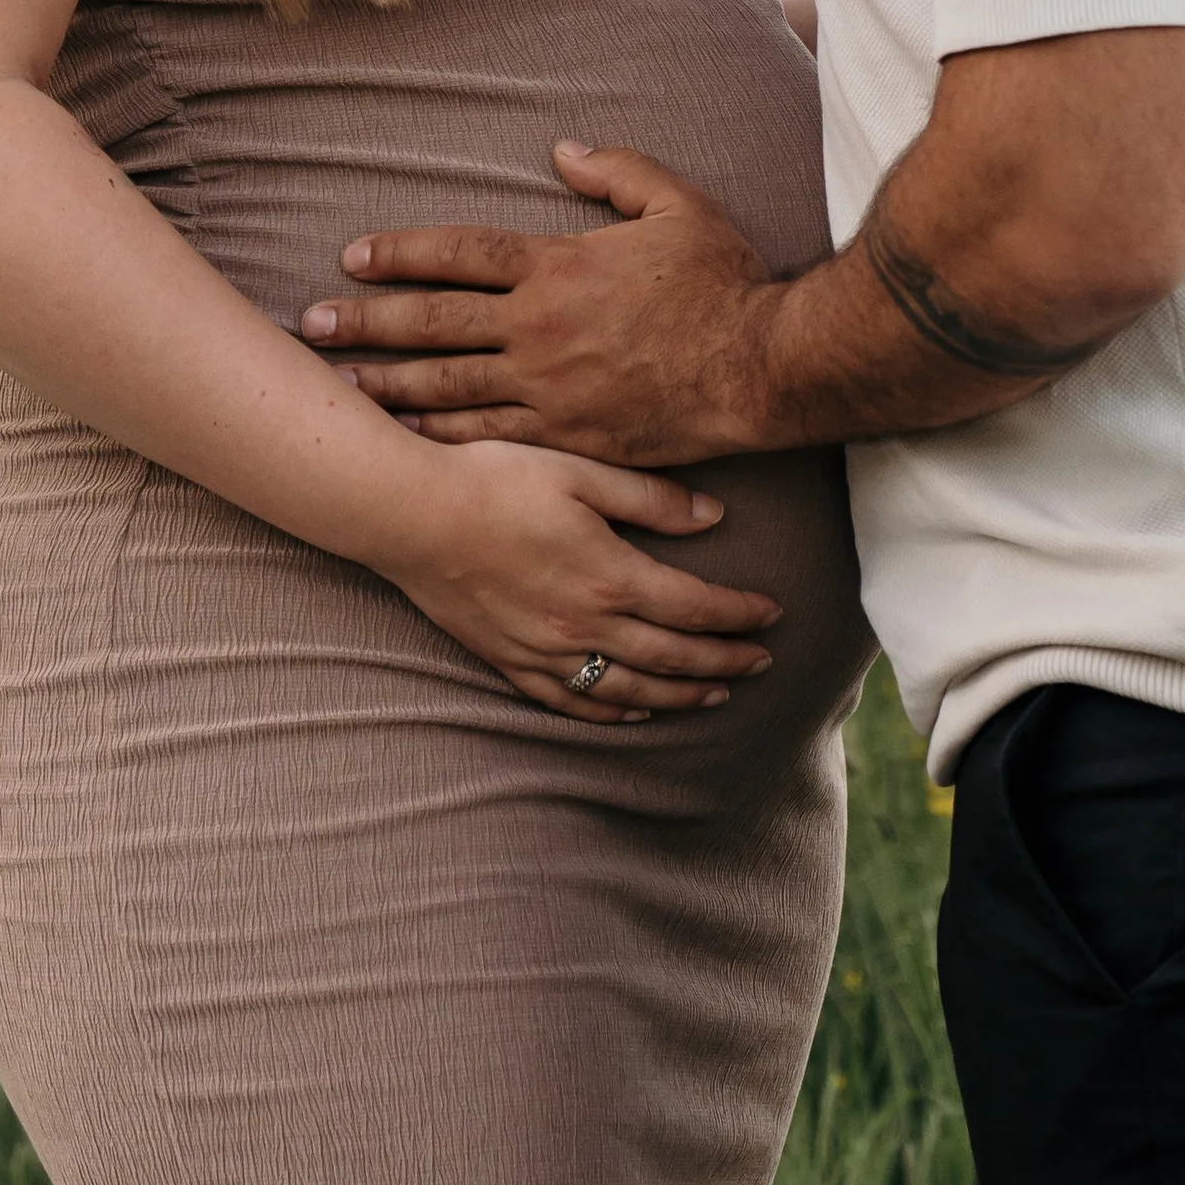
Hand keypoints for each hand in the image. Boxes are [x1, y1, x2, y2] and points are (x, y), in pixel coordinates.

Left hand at [298, 142, 784, 465]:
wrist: (760, 368)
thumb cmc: (723, 282)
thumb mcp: (677, 204)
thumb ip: (616, 171)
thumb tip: (561, 148)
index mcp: (559, 266)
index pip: (460, 253)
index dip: (402, 252)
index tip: (354, 256)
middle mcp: (540, 328)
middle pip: (435, 322)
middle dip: (367, 319)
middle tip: (312, 321)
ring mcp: (549, 388)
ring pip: (448, 385)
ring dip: (388, 380)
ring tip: (337, 381)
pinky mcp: (568, 436)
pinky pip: (489, 437)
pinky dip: (440, 435)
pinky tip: (404, 434)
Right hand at [373, 438, 779, 724]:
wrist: (410, 513)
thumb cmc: (496, 479)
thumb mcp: (580, 470)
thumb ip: (650, 498)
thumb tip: (714, 515)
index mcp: (610, 575)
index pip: (695, 607)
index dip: (740, 615)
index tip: (774, 615)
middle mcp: (584, 624)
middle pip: (672, 657)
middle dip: (725, 662)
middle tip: (763, 664)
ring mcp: (545, 650)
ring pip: (629, 690)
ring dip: (679, 696)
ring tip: (715, 696)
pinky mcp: (509, 660)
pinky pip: (571, 702)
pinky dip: (611, 713)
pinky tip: (635, 713)